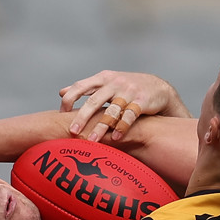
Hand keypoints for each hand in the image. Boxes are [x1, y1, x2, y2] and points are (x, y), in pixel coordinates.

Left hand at [59, 70, 191, 142]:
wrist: (158, 88)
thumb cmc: (126, 88)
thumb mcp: (105, 83)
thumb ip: (85, 88)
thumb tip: (61, 92)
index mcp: (102, 78)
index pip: (80, 87)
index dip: (69, 100)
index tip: (61, 115)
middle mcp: (114, 83)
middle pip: (94, 100)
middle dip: (82, 117)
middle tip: (73, 132)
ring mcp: (128, 92)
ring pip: (111, 110)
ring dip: (101, 127)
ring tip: (93, 141)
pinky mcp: (141, 101)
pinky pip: (130, 116)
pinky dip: (122, 127)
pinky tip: (115, 138)